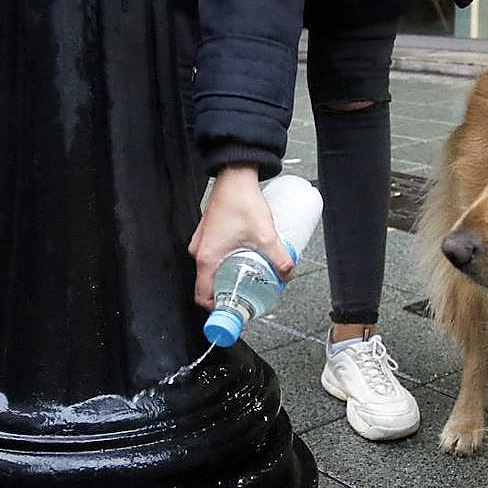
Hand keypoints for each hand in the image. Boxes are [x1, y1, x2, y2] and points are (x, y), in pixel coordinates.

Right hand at [189, 164, 294, 309]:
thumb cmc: (241, 201)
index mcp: (207, 258)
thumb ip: (280, 259)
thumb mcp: (266, 235)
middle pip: (210, 285)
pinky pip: (214, 256)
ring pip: (213, 270)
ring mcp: (202, 243)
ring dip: (229, 277)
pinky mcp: (208, 235)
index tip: (233, 312)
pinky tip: (245, 259)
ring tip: (250, 278)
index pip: (203, 296)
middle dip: (229, 293)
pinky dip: (227, 263)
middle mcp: (199, 252)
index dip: (218, 309)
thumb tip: (287, 274)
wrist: (235, 176)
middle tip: (248, 296)